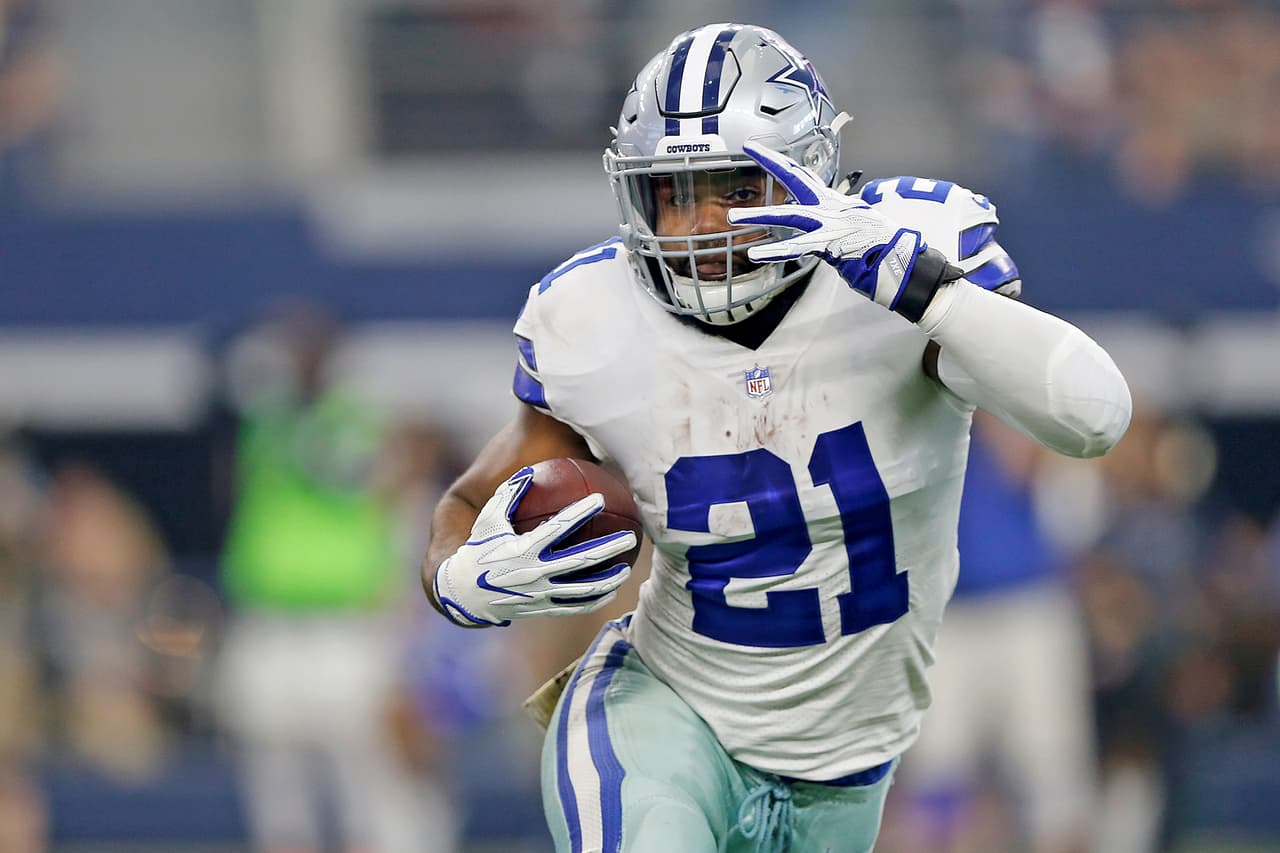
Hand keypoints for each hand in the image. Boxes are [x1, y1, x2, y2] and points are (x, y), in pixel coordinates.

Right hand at [433, 467, 636, 626]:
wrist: (464, 595)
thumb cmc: (478, 551)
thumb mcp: (488, 521)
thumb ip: (508, 495)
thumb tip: (530, 472)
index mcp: (523, 549)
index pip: (558, 528)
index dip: (580, 512)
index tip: (599, 498)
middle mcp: (535, 573)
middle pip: (581, 560)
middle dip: (608, 548)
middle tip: (630, 536)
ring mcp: (541, 593)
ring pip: (583, 589)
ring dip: (608, 578)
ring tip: (627, 568)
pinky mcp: (543, 608)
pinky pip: (574, 606)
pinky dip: (595, 599)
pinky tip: (611, 591)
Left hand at [727, 141, 927, 311]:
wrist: (903, 259)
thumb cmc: (880, 246)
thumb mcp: (856, 225)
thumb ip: (834, 220)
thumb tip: (821, 222)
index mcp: (834, 202)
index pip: (804, 175)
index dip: (782, 161)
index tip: (760, 148)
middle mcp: (830, 208)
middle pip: (797, 180)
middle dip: (773, 162)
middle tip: (750, 147)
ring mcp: (829, 225)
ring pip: (788, 216)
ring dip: (759, 216)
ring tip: (733, 217)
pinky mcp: (830, 245)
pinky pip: (797, 248)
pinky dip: (776, 251)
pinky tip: (756, 253)